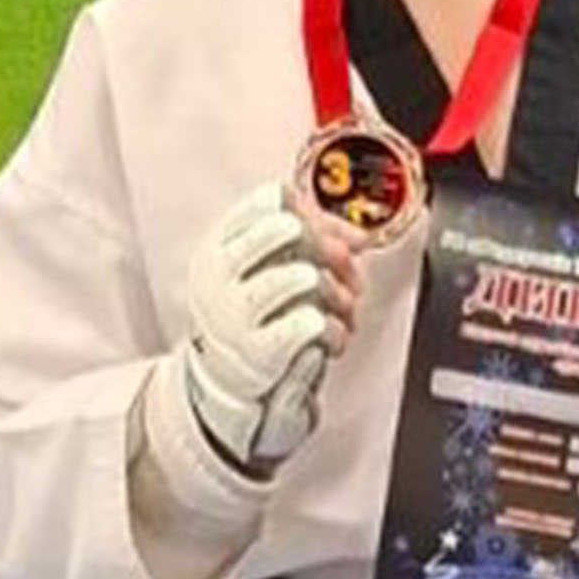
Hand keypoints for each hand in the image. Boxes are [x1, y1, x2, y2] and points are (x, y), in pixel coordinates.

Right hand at [178, 182, 359, 472]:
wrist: (230, 378)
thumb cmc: (257, 314)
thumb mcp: (271, 266)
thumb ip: (316, 238)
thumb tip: (359, 236)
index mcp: (219, 244)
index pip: (268, 201)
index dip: (313, 210)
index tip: (331, 231)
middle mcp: (219, 273)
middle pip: (287, 228)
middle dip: (328, 242)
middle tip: (343, 260)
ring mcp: (233, 312)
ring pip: (300, 276)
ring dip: (334, 286)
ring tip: (340, 302)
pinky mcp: (257, 351)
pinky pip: (307, 325)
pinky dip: (332, 326)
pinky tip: (330, 330)